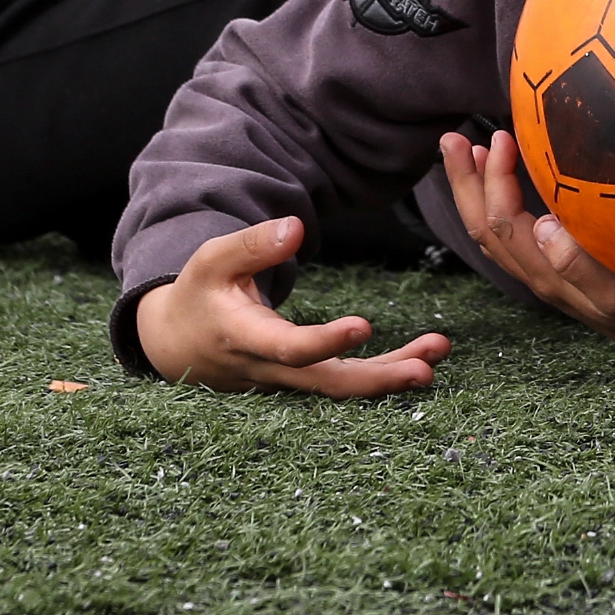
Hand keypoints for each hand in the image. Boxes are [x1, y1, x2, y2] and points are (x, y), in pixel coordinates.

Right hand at [133, 216, 445, 395]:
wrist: (177, 345)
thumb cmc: (199, 294)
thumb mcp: (213, 260)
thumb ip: (253, 244)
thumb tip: (296, 227)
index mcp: (246, 339)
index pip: (290, 348)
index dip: (326, 342)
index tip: (364, 326)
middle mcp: (271, 370)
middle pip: (329, 383)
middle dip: (379, 378)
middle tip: (425, 368)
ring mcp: (289, 383)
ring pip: (345, 388)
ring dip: (393, 375)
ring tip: (437, 354)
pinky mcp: (303, 381)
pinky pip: (347, 383)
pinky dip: (385, 375)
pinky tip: (423, 362)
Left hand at [440, 129, 614, 348]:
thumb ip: (580, 262)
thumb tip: (543, 223)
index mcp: (547, 273)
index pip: (503, 221)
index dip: (495, 178)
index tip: (502, 138)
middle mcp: (537, 273)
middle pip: (483, 227)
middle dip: (465, 181)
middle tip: (452, 138)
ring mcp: (543, 273)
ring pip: (491, 231)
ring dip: (474, 190)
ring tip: (466, 151)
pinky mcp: (556, 269)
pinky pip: (508, 236)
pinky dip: (494, 203)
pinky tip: (500, 182)